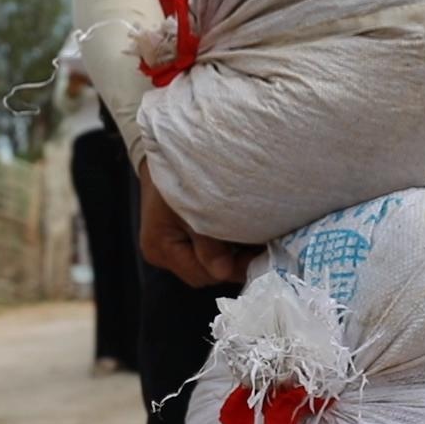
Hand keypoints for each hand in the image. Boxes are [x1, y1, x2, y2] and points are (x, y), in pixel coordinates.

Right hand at [137, 158, 256, 287]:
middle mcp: (160, 254)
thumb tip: (224, 273)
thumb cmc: (179, 172)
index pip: (202, 274)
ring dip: (231, 255)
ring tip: (255, 239)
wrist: (166, 149)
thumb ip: (209, 243)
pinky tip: (241, 233)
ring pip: (207, 264)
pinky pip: (205, 252)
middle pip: (205, 273)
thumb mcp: (194, 206)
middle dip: (235, 263)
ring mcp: (167, 249)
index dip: (233, 268)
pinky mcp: (178, 240)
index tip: (263, 254)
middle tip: (264, 247)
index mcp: (160, 248)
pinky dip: (224, 246)